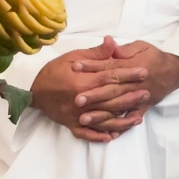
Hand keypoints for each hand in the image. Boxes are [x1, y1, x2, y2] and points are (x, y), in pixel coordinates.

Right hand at [30, 36, 149, 142]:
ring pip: (104, 120)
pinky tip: (114, 136)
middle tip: (147, 93)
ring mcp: (77, 116)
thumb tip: (112, 42)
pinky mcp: (72, 125)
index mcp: (83, 82)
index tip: (144, 72)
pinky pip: (88, 134)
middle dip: (131, 96)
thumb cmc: (53, 71)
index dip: (129, 75)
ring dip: (122, 120)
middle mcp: (82, 101)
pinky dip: (101, 135)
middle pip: (112, 100)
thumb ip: (95, 53)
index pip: (111, 78)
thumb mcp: (73, 57)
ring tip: (138, 118)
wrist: (32, 91)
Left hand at [71, 40, 178, 133]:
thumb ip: (122, 49)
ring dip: (101, 114)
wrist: (174, 72)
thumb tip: (107, 42)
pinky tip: (106, 134)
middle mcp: (135, 84)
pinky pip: (129, 120)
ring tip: (84, 119)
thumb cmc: (154, 57)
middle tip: (76, 99)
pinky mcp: (142, 108)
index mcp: (133, 66)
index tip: (75, 67)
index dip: (92, 66)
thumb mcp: (140, 46)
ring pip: (117, 107)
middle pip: (112, 90)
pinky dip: (119, 127)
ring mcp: (138, 98)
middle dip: (94, 95)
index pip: (109, 67)